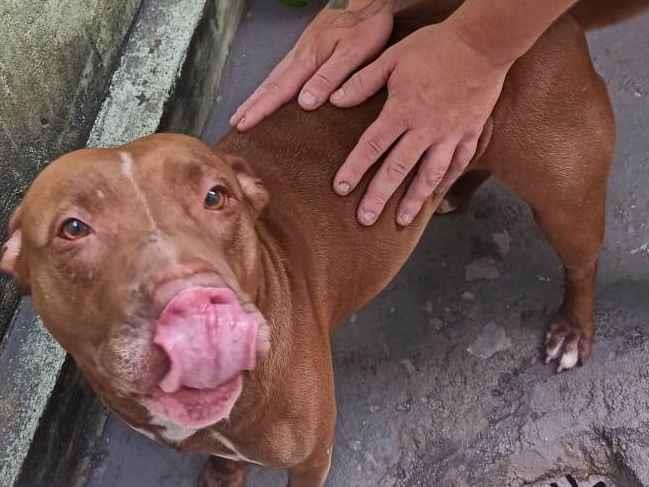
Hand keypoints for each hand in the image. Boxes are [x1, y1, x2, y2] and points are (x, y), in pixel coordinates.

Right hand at [230, 0, 393, 130]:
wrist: (368, 1)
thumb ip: (329, 77)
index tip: (245, 124)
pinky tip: (269, 91)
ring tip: (244, 111)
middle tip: (236, 124)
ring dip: (257, 96)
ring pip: (274, 78)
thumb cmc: (365, 25)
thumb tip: (304, 103)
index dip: (261, 109)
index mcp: (309, 59)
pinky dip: (270, 85)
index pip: (279, 90)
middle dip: (252, 105)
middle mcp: (300, 56)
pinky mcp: (308, 48)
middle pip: (270, 85)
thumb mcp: (352, 53)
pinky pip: (283, 71)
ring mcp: (302, 51)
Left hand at [331, 21, 511, 225]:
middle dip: (379, 197)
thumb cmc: (435, 47)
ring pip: (429, 175)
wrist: (482, 42)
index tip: (341, 189)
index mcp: (402, 111)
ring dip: (414, 200)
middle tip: (365, 220)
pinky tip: (438, 197)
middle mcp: (425, 130)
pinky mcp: (470, 133)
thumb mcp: (392, 58)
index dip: (354, 169)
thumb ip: (363, 81)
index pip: (372, 146)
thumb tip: (334, 100)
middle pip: (397, 170)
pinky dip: (447, 182)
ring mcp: (450, 134)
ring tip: (402, 220)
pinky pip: (459, 163)